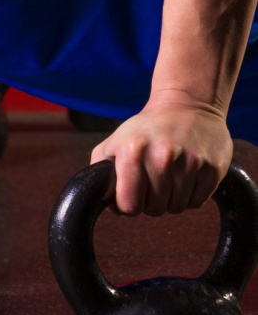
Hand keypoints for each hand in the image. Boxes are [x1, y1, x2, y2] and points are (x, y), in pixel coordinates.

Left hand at [90, 100, 232, 215]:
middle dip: (151, 201)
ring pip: (176, 208)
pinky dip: (190, 195)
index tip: (132, 193)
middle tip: (153, 179)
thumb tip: (105, 202)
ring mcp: (191, 162)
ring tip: (170, 174)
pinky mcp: (213, 168)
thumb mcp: (115, 141)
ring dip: (171, 198)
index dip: (128, 204)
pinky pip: (197, 203)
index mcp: (133, 150)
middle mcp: (163, 155)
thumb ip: (101, 171)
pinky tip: (187, 174)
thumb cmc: (147, 128)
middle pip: (155, 210)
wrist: (188, 104)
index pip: (129, 205)